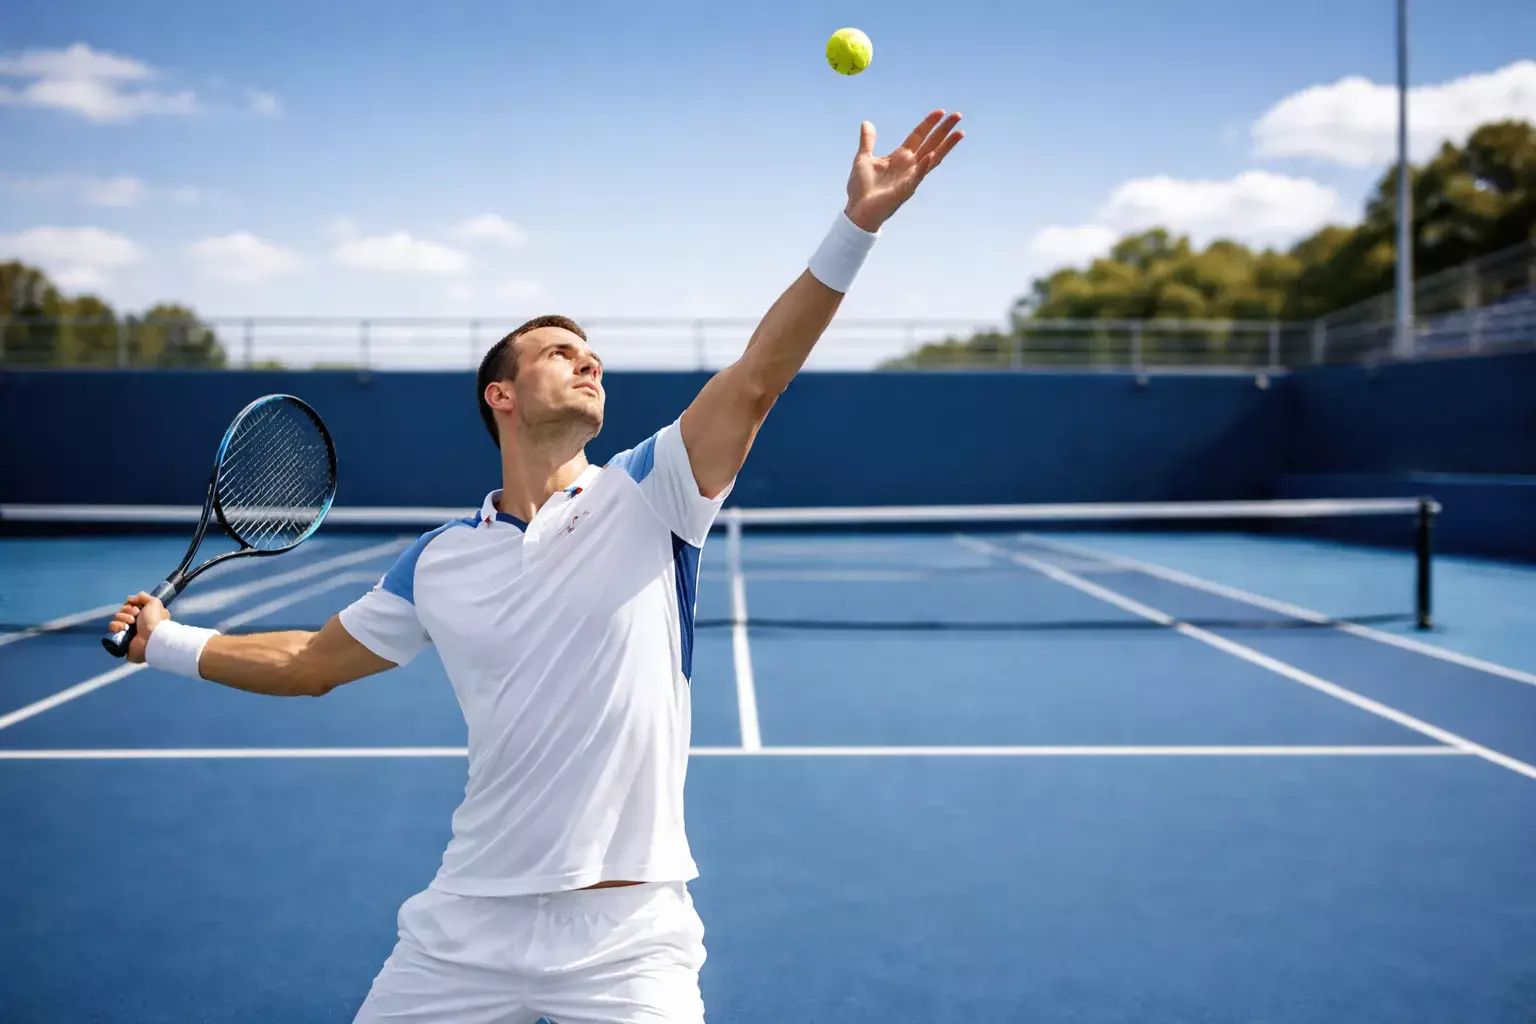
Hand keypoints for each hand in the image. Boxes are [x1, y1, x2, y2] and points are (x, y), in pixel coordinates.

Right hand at [109, 592, 168, 663]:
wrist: (151, 639)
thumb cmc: (155, 620)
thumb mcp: (154, 603)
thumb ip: (143, 597)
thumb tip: (130, 599)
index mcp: (144, 614)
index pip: (130, 605)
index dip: (130, 604)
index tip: (137, 606)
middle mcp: (136, 622)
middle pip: (122, 610)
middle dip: (127, 611)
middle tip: (136, 615)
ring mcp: (128, 630)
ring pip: (116, 618)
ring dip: (123, 618)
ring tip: (131, 623)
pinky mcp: (121, 638)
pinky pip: (112, 628)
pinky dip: (116, 626)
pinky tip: (124, 628)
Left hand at [844, 109, 964, 232]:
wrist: (857, 211)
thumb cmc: (861, 189)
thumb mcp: (863, 159)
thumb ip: (868, 141)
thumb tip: (867, 123)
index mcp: (900, 157)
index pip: (918, 136)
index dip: (929, 124)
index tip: (940, 111)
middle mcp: (909, 166)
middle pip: (931, 143)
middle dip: (944, 130)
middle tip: (958, 115)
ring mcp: (910, 178)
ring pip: (932, 159)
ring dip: (946, 146)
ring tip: (959, 133)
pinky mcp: (905, 190)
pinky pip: (917, 177)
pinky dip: (924, 166)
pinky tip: (932, 155)